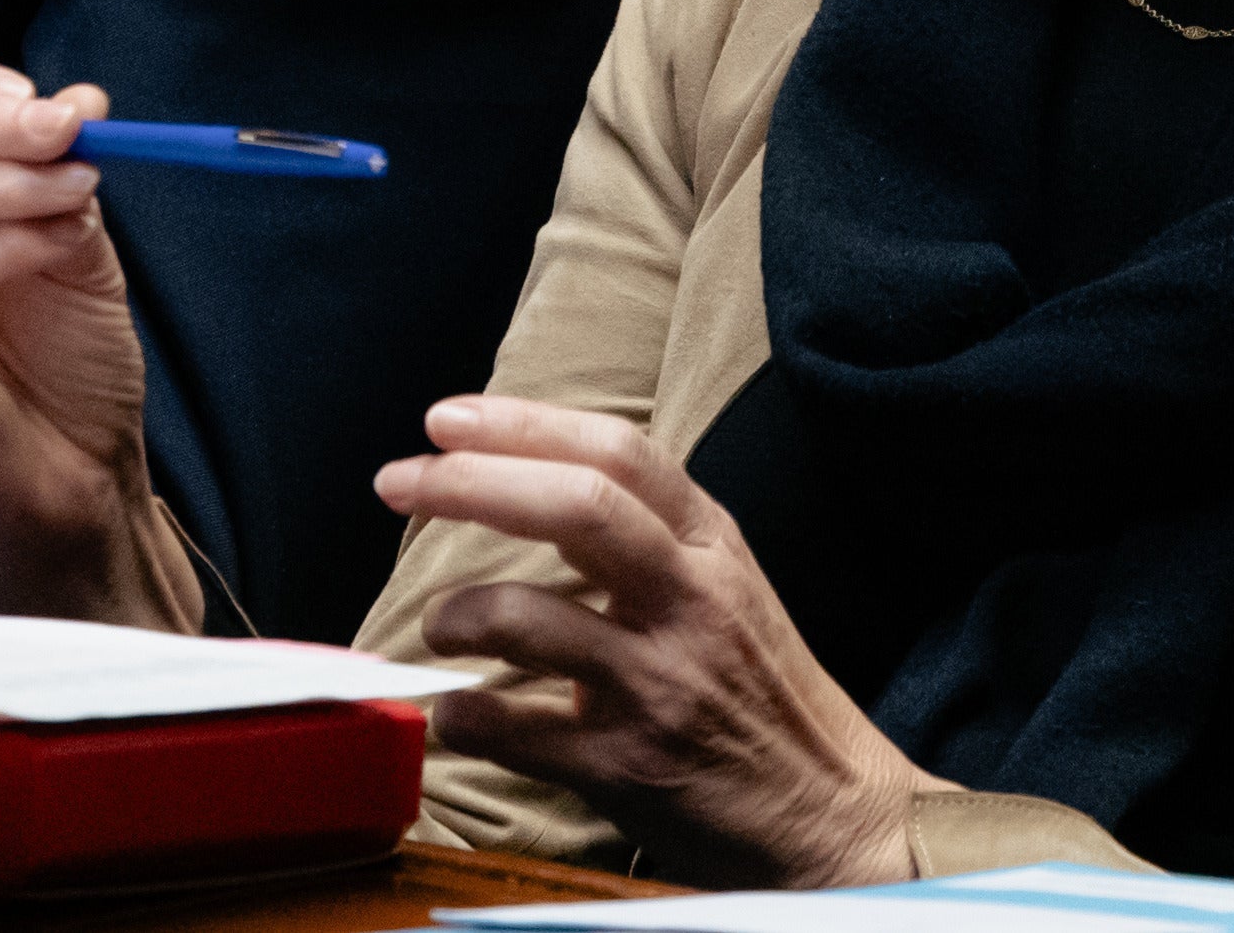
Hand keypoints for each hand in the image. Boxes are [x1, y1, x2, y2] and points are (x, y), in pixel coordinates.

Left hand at [384, 399, 937, 888]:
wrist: (834, 814)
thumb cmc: (760, 690)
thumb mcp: (726, 583)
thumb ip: (645, 529)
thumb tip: (524, 473)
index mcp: (711, 547)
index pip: (615, 452)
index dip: (520, 424)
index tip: (443, 419)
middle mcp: (691, 603)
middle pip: (575, 508)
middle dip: (469, 482)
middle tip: (399, 480)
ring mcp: (661, 686)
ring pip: (533, 617)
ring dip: (460, 611)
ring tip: (441, 623)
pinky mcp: (631, 768)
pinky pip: (521, 731)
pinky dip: (468, 717)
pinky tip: (455, 713)